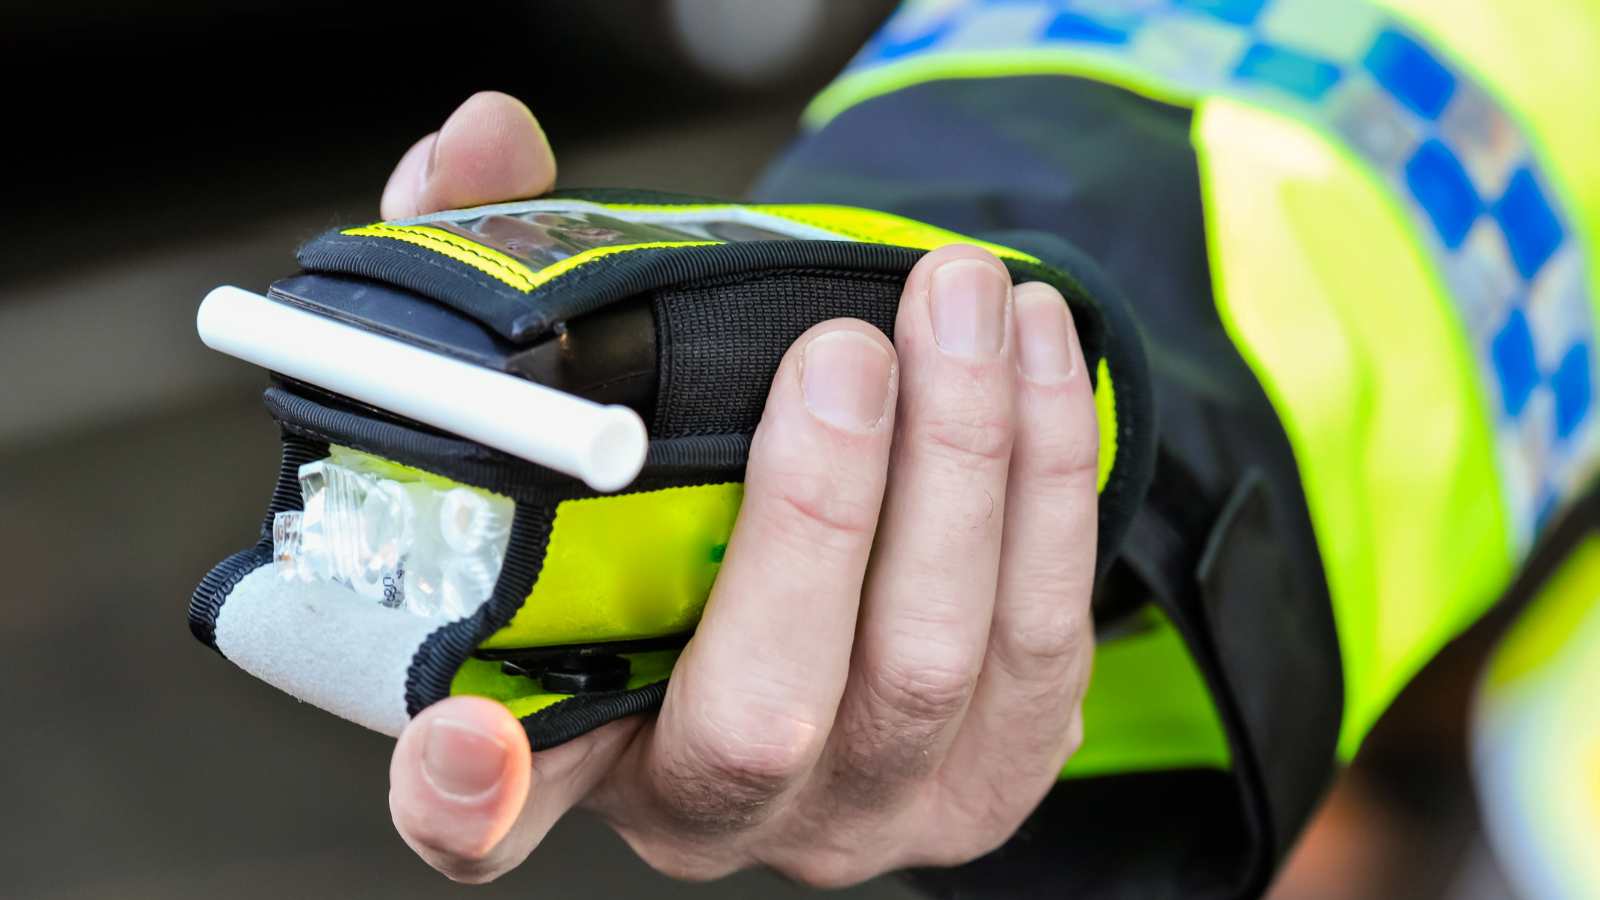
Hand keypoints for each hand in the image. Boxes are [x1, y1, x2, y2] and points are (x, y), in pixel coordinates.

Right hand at [382, 91, 1099, 885]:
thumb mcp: (580, 394)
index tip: (472, 734)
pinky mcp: (992, 770)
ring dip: (964, 460)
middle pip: (766, 715)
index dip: (464, 795)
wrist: (826, 551)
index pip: (482, 817)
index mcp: (571, 740)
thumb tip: (481, 145)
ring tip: (961, 300)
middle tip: (843, 351)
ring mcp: (864, 805)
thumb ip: (508, 275)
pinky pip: (1044, 635)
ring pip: (934, 663)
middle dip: (820, 514)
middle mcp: (715, 805)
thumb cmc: (681, 485)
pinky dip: (1049, 479)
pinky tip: (1034, 356)